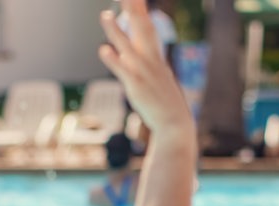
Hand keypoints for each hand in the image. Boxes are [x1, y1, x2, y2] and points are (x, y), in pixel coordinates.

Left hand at [98, 0, 191, 135]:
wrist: (174, 122)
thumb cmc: (163, 100)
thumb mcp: (156, 76)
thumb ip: (141, 61)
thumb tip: (125, 52)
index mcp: (155, 57)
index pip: (148, 27)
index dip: (141, 10)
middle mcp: (150, 60)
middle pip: (143, 29)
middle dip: (135, 10)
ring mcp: (143, 73)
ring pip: (128, 47)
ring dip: (116, 31)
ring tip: (105, 15)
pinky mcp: (136, 86)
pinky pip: (123, 71)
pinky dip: (113, 60)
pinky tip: (104, 49)